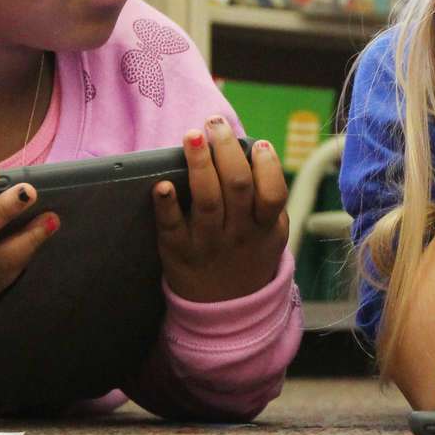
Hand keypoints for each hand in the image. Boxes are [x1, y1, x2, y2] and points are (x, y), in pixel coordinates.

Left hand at [153, 116, 288, 302]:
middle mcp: (238, 234)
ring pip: (207, 200)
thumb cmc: (248, 255)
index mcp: (265, 226)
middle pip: (238, 187)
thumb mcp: (270, 234)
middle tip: (214, 123)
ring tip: (193, 135)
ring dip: (199, 164)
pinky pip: (172, 228)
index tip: (259, 144)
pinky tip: (162, 185)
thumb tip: (254, 149)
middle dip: (226, 150)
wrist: (226, 311)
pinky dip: (167, 206)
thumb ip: (267, 199)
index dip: (268, 167)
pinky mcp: (178, 253)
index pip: (273, 194)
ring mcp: (208, 244)